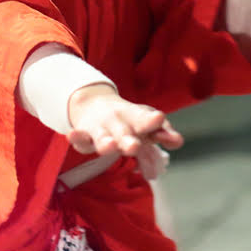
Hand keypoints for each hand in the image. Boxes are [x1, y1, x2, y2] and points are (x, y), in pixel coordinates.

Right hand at [66, 83, 183, 157]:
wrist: (94, 104)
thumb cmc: (128, 120)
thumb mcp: (146, 123)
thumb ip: (164, 132)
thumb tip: (178, 141)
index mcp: (135, 117)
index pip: (144, 118)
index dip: (151, 121)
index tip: (158, 119)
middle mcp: (117, 122)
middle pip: (123, 131)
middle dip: (129, 139)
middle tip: (135, 147)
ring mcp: (100, 129)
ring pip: (102, 138)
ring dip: (105, 142)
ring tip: (109, 146)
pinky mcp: (84, 136)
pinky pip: (79, 139)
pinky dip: (76, 137)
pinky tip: (72, 134)